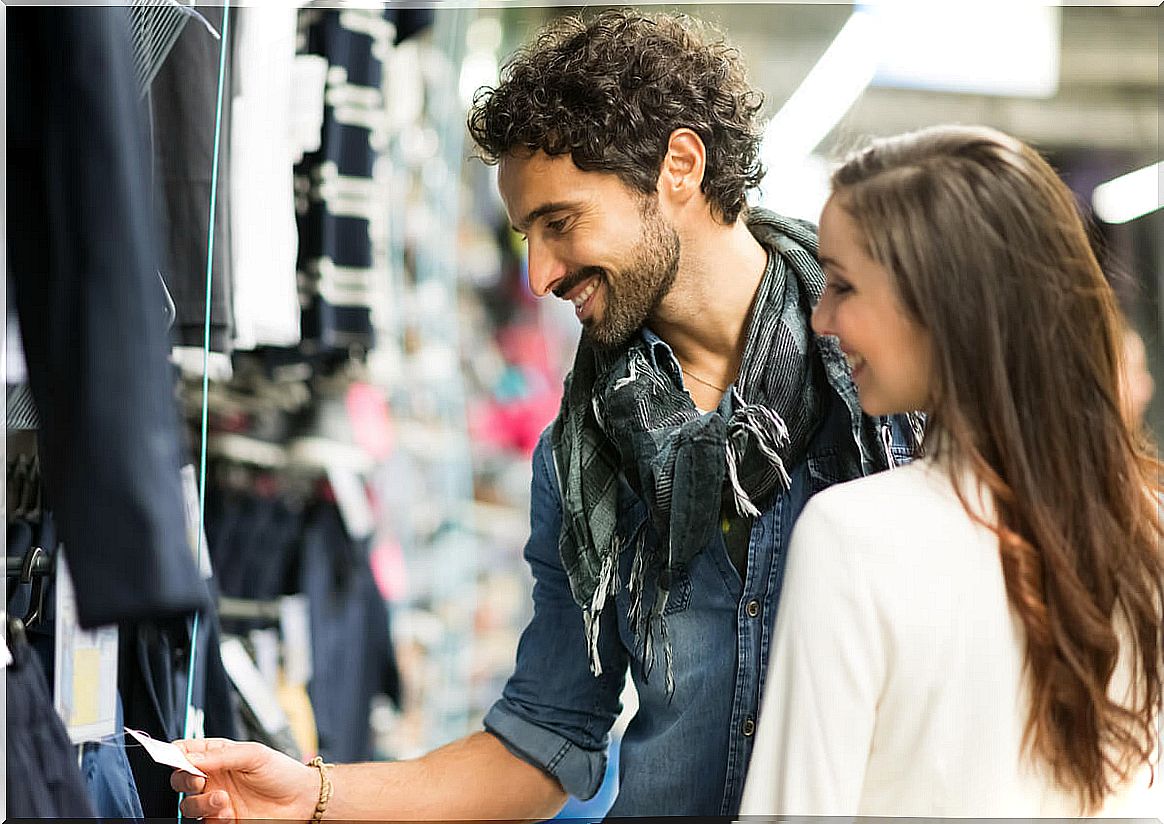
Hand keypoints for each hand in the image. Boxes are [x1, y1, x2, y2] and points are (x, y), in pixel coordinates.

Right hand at [170, 738, 318, 821]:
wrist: (301, 801)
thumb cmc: (282, 772)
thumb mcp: (254, 755)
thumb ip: (221, 755)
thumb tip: (191, 756)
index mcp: (218, 756)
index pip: (186, 752)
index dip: (174, 753)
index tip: (174, 757)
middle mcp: (213, 778)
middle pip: (180, 779)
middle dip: (184, 780)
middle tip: (200, 781)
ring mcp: (216, 801)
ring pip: (188, 805)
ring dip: (201, 803)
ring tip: (224, 800)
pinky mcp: (222, 820)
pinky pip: (204, 823)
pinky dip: (214, 819)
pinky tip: (231, 814)